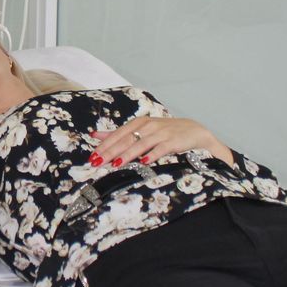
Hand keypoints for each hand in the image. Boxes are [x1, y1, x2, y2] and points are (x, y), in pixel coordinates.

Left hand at [91, 116, 234, 167]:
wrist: (193, 131)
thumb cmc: (163, 132)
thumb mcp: (140, 130)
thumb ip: (118, 134)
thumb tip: (95, 135)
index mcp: (138, 123)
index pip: (118, 134)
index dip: (105, 145)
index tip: (93, 156)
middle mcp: (148, 126)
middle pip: (126, 140)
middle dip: (111, 151)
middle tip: (98, 162)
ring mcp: (160, 133)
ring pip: (140, 144)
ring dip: (128, 154)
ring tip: (116, 163)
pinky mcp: (172, 141)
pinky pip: (160, 149)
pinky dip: (152, 155)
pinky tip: (144, 161)